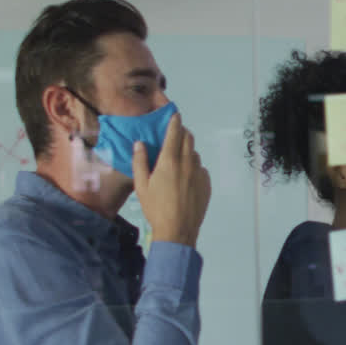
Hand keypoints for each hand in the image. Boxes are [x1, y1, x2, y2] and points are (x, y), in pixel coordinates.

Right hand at [132, 113, 210, 247]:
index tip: (175, 114)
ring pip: (195, 154)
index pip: (174, 133)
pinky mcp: (207, 184)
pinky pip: (201, 169)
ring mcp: (199, 174)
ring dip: (187, 151)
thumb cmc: (155, 208)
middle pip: (188, 139)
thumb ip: (139, 162)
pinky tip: (186, 177)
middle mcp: (187, 164)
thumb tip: (139, 143)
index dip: (174, 121)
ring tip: (178, 159)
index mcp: (169, 162)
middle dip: (182, 132)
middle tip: (175, 134)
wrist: (178, 230)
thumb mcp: (141, 185)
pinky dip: (194, 167)